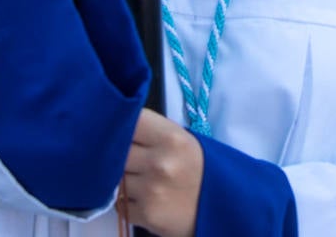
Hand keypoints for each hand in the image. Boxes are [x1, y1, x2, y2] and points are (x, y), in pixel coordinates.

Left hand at [120, 108, 203, 236]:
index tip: (120, 130)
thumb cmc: (197, 168)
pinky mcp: (147, 215)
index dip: (121, 125)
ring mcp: (151, 190)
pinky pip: (118, 204)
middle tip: (121, 155)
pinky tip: (137, 197)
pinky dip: (123, 201)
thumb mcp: (181, 140)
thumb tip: (117, 129)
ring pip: (113, 178)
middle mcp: (159, 162)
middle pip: (116, 151)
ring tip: (133, 177)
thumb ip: (150, 133)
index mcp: (170, 137)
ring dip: (117, 179)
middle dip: (115, 153)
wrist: (221, 208)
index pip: (130, 121)